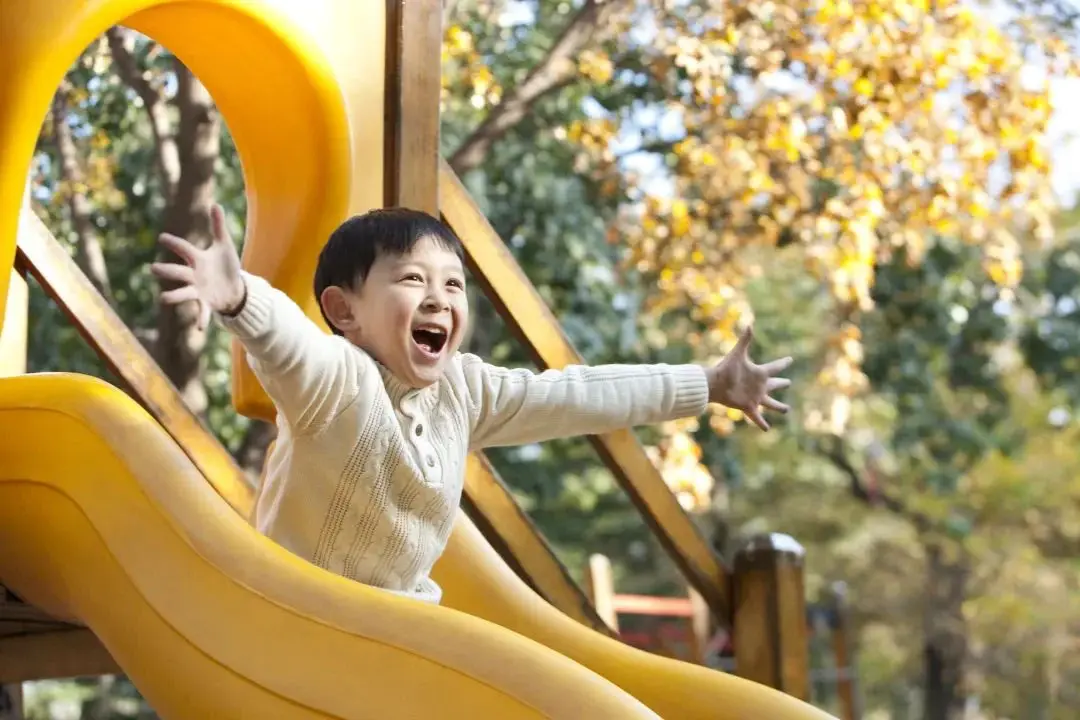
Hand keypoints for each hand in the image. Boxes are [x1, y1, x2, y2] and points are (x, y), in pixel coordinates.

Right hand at [150, 204, 245, 330]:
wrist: (235, 287)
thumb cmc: (226, 265)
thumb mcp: (225, 245)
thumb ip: (218, 226)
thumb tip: (215, 204)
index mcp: (198, 259)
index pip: (184, 249)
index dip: (174, 243)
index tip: (162, 238)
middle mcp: (194, 274)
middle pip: (178, 272)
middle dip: (166, 270)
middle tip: (153, 269)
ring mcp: (199, 290)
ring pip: (183, 292)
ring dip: (174, 296)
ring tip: (163, 298)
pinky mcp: (207, 303)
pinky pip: (202, 312)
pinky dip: (201, 320)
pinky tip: (200, 328)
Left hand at [707, 326, 792, 430]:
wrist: (714, 384)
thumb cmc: (726, 368)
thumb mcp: (738, 354)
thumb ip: (745, 340)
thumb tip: (750, 324)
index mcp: (760, 373)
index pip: (775, 367)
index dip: (783, 363)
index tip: (790, 359)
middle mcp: (760, 386)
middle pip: (774, 385)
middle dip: (782, 384)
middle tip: (789, 382)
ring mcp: (755, 397)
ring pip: (771, 404)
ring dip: (779, 407)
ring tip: (786, 410)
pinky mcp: (749, 407)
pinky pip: (757, 417)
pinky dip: (762, 424)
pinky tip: (767, 429)